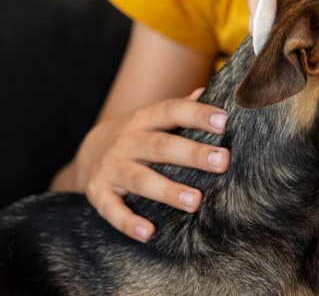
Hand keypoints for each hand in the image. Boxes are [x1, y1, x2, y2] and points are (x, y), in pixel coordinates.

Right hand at [50, 88, 229, 242]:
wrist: (89, 152)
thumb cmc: (139, 135)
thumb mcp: (156, 117)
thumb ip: (182, 106)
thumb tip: (206, 90)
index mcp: (146, 119)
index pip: (173, 111)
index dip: (197, 115)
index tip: (224, 121)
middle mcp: (127, 142)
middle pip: (160, 146)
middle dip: (192, 154)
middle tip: (222, 162)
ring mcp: (112, 167)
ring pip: (139, 179)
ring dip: (167, 190)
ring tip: (195, 201)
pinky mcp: (99, 193)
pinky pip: (112, 210)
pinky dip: (128, 222)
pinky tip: (148, 233)